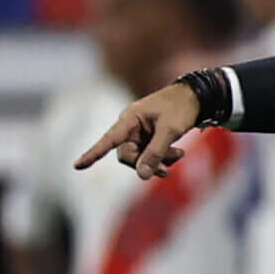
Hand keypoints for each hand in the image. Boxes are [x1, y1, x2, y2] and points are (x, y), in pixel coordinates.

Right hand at [75, 82, 202, 179]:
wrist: (197, 97)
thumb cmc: (181, 107)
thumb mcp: (170, 130)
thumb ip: (155, 153)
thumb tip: (141, 176)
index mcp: (130, 119)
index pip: (108, 140)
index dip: (93, 154)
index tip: (77, 166)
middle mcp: (131, 127)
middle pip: (127, 156)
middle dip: (147, 163)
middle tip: (168, 168)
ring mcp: (140, 133)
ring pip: (140, 158)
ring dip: (158, 162)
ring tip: (179, 155)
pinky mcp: (149, 138)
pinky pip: (149, 156)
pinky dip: (163, 158)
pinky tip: (178, 154)